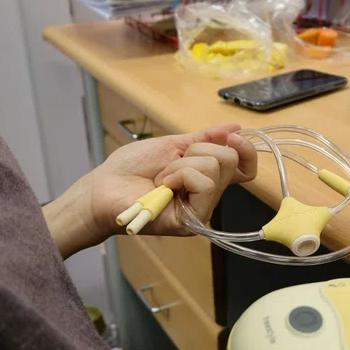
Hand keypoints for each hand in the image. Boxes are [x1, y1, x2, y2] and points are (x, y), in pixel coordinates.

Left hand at [44, 123, 256, 257]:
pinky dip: (182, 176)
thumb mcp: (172, 144)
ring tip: (162, 178)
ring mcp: (202, 208)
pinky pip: (204, 185)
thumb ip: (204, 137)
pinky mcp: (192, 221)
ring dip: (182, 165)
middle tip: (170, 164)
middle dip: (197, 151)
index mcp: (207, 176)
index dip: (246, 150)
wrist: (104, 187)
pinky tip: (164, 186)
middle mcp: (209, 194)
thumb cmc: (132, 168)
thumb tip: (234, 128)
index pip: (244, 168)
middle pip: (229, 160)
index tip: (232, 137)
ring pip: (214, 169)